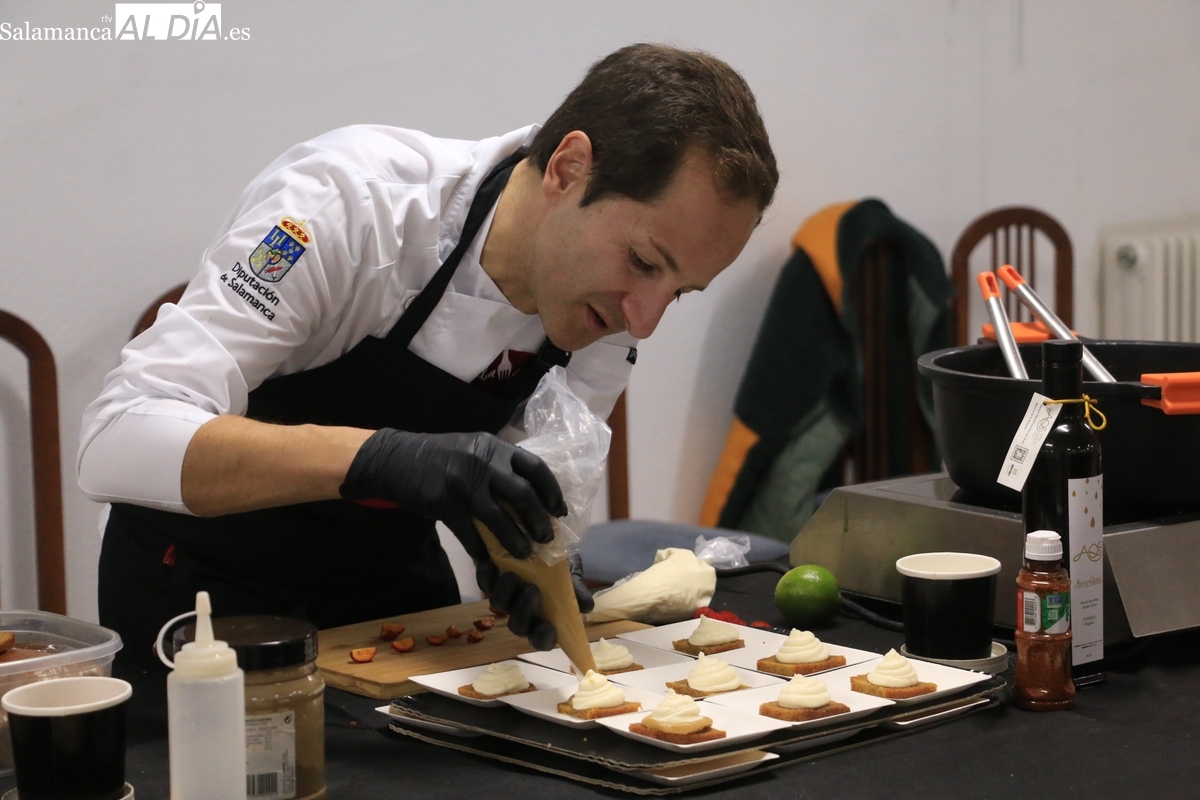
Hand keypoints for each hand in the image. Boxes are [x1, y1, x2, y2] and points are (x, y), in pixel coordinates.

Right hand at [339, 429, 566, 561]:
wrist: (399, 459)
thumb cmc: (442, 455)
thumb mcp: (476, 448)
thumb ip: (500, 463)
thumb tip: (531, 490)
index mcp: (496, 448)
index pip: (536, 468)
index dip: (552, 492)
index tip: (558, 511)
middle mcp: (484, 463)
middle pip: (523, 495)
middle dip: (539, 521)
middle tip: (546, 538)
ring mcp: (464, 484)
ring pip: (500, 519)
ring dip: (516, 540)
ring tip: (525, 554)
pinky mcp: (445, 505)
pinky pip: (470, 535)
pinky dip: (482, 551)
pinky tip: (489, 561)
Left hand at [477, 554, 593, 650]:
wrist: (541, 538)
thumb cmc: (561, 564)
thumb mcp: (572, 574)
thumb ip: (577, 590)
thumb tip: (586, 606)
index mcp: (545, 618)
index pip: (542, 639)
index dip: (542, 638)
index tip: (546, 626)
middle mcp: (523, 612)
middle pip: (518, 625)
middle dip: (523, 611)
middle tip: (531, 589)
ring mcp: (506, 597)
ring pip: (499, 605)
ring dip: (505, 593)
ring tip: (511, 575)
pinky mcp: (490, 581)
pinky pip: (484, 584)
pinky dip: (486, 576)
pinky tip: (489, 564)